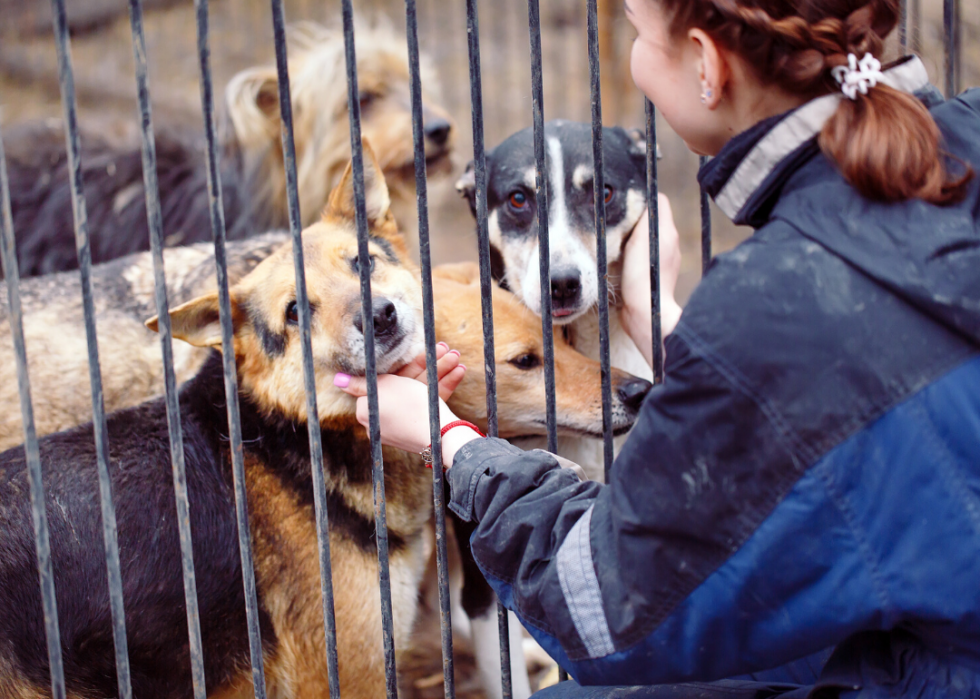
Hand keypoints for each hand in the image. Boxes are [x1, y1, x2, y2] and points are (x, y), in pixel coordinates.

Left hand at [334, 343, 472, 458]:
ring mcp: (406, 423)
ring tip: (457, 357)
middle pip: (405, 383)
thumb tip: (337, 380)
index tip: (419, 352)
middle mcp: (385, 418)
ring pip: (422, 390)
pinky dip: (443, 386)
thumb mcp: (383, 387)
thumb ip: (360, 383)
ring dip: (440, 370)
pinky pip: (430, 401)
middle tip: (444, 348)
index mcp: (369, 410)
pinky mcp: (423, 426)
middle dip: (428, 364)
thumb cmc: (407, 407)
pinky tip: (459, 372)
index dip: (404, 363)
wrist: (440, 436)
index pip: (384, 380)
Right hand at [619, 194, 682, 367]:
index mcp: (668, 232)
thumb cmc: (644, 277)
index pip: (659, 201)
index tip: (625, 198)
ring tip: (615, 236)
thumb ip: (647, 216)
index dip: (643, 196)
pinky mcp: (651, 276)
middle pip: (651, 218)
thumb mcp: (644, 239)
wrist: (646, 314)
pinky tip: (618, 258)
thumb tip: (647, 196)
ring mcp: (662, 261)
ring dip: (631, 235)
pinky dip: (631, 253)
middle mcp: (669, 244)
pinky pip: (641, 255)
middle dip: (634, 215)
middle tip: (614, 216)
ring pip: (646, 237)